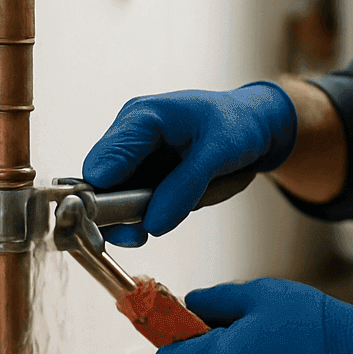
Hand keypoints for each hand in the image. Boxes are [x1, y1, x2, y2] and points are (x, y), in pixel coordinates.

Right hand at [82, 82, 296, 245]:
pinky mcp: (143, 170)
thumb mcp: (220, 153)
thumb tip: (152, 223)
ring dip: (131, 216)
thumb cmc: (238, 126)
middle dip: (116, 213)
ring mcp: (135, 153)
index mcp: (143, 117)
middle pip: (100, 182)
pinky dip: (146, 212)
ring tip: (149, 229)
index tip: (116, 226)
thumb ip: (185, 188)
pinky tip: (165, 213)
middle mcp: (130, 134)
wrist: (252, 123)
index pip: (104, 161)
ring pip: (113, 195)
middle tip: (137, 236)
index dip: (102, 195)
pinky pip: (132, 198)